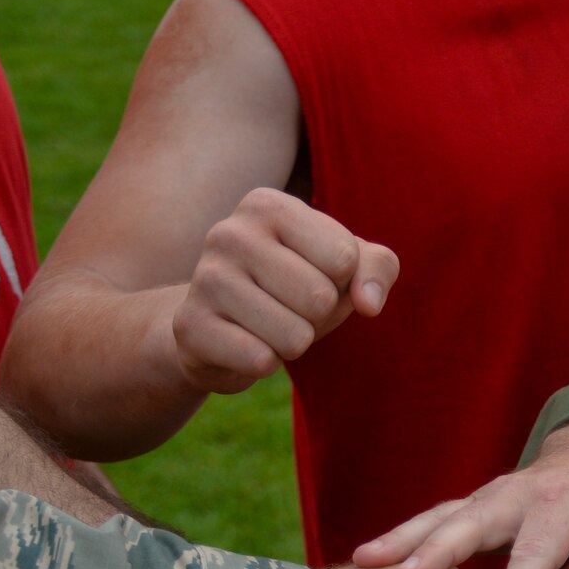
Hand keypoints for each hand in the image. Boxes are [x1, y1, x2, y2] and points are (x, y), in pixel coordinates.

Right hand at [171, 188, 399, 392]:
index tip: (313, 276)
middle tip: (288, 308)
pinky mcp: (190, 326)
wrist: (213, 324)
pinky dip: (264, 363)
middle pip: (320, 299)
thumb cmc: (291, 286)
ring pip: (295, 336)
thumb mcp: (344, 267)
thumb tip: (369, 303)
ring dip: (292, 343)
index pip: (345, 259)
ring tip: (266, 325)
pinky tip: (242, 344)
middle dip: (317, 317)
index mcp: (268, 205)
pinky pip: (261, 360)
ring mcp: (204, 278)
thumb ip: (378, 268)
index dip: (342, 282)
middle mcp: (230, 233)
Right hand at [352, 420, 568, 568]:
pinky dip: (401, 540)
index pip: (539, 550)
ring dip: (403, 541)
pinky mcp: (471, 510)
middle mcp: (515, 495)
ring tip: (364, 565)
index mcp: (561, 501)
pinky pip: (433, 524)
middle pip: (472, 524)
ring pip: (441, 519)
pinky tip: (366, 565)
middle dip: (438, 553)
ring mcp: (488, 500)